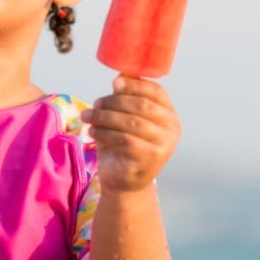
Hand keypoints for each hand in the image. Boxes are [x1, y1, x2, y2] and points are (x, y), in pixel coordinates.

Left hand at [82, 76, 180, 192]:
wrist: (125, 182)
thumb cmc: (125, 145)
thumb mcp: (126, 119)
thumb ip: (127, 99)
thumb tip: (120, 77)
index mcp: (169, 115)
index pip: (157, 92)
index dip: (135, 85)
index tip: (114, 83)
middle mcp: (172, 129)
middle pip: (142, 106)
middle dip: (114, 102)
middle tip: (95, 103)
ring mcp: (163, 145)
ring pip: (131, 123)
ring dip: (104, 117)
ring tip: (88, 116)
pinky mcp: (149, 159)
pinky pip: (124, 140)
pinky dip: (104, 133)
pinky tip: (92, 131)